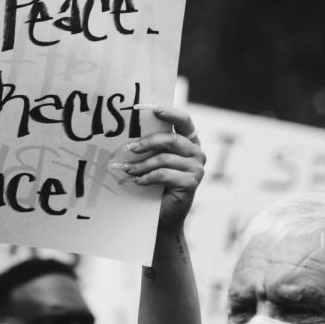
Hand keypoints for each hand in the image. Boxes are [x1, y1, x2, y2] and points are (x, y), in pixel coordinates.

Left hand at [113, 105, 204, 230]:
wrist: (164, 214)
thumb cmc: (156, 182)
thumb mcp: (154, 158)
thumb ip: (150, 144)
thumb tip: (128, 134)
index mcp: (189, 139)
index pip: (183, 119)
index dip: (168, 112)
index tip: (149, 108)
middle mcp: (196, 151)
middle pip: (171, 139)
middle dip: (147, 142)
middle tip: (129, 148)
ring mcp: (197, 167)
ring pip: (165, 158)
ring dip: (142, 164)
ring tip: (128, 170)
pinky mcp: (192, 183)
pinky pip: (164, 174)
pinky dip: (147, 177)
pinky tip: (138, 181)